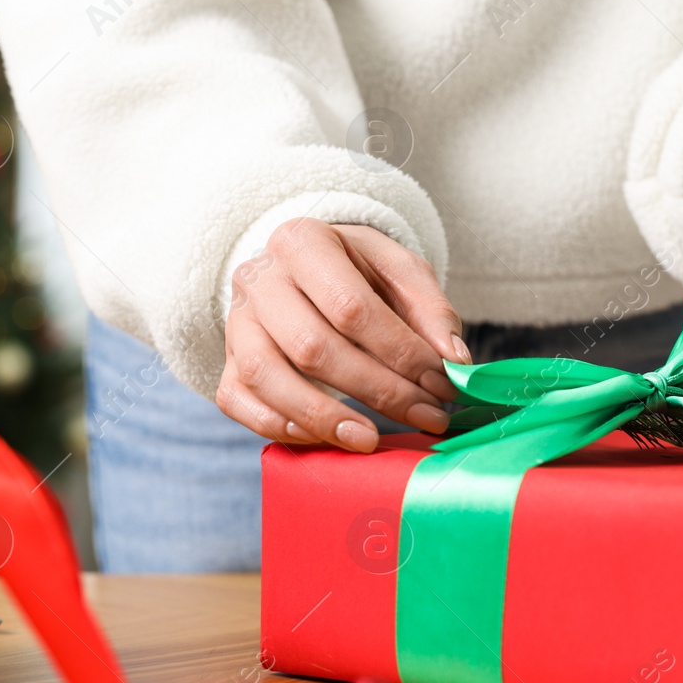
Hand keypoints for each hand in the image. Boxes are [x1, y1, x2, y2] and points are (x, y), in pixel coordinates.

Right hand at [217, 220, 468, 450]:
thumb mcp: (401, 270)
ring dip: (323, 418)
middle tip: (426, 416)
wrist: (306, 270)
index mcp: (303, 242)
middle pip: (313, 347)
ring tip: (371, 440)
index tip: (443, 384)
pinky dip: (275, 425)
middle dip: (377, 391)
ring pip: (266, 377)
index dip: (401, 352)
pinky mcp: (226, 359)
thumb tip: (456, 361)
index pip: (352, 307)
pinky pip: (236, 400)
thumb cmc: (359, 271)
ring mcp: (236, 321)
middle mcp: (259, 278)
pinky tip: (321, 437)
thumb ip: (432, 310)